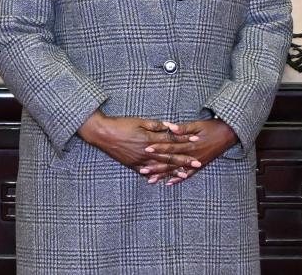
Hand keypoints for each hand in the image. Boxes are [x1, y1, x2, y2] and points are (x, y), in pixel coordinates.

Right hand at [78, 111, 199, 177]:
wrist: (104, 134)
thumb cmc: (122, 124)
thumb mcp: (140, 121)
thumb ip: (156, 125)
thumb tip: (170, 126)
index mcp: (150, 139)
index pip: (172, 140)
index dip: (185, 139)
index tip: (197, 140)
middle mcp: (147, 152)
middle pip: (169, 156)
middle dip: (184, 160)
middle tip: (198, 163)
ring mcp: (139, 160)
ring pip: (160, 167)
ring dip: (173, 171)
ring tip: (185, 175)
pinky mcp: (132, 165)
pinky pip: (146, 172)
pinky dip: (155, 176)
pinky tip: (162, 180)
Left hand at [143, 118, 237, 185]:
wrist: (228, 134)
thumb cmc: (212, 127)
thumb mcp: (198, 125)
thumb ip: (183, 128)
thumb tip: (168, 127)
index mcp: (190, 144)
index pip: (171, 147)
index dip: (158, 148)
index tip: (146, 149)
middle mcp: (192, 155)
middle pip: (171, 161)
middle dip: (156, 165)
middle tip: (142, 169)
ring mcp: (196, 162)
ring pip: (177, 170)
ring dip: (164, 175)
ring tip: (150, 180)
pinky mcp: (200, 165)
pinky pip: (188, 175)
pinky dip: (178, 179)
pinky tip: (168, 183)